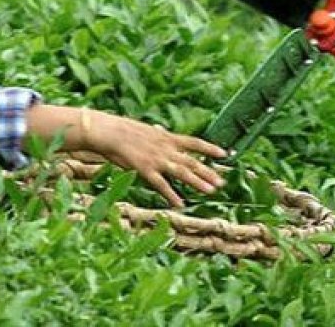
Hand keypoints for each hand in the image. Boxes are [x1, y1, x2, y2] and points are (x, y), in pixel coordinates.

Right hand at [87, 113, 226, 207]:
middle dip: (208, 172)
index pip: (194, 142)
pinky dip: (171, 195)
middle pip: (192, 161)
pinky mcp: (145, 169)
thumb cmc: (123, 130)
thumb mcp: (145, 130)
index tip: (224, 154)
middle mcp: (166, 148)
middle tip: (222, 182)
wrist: (109, 131)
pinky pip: (161, 185)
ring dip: (198, 182)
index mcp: (167, 137)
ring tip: (211, 191)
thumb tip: (162, 131)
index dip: (210, 149)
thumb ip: (156, 135)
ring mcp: (157, 159)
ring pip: (182, 172)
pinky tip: (180, 204)